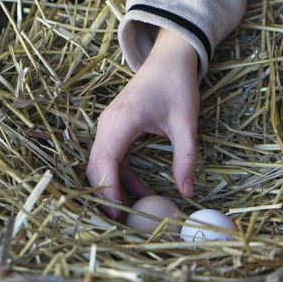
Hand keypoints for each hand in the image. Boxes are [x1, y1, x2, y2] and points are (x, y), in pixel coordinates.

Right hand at [87, 28, 198, 217]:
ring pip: (100, 164)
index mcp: (121, 121)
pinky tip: (138, 191)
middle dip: (104, 196)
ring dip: (112, 188)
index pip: (105, 162)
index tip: (119, 214)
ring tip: (129, 214)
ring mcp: (108, 125)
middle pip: (95, 167)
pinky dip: (120, 176)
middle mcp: (107, 124)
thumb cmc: (177, 84)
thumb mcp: (186, 122)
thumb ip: (186, 157)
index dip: (108, 190)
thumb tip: (187, 192)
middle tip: (120, 223)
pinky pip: (111, 157)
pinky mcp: (114, 128)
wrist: (169, 58)